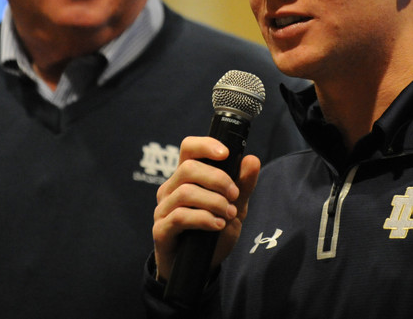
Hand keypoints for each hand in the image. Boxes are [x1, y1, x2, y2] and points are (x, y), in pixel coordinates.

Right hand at [152, 136, 260, 280]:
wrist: (201, 267)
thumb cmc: (214, 231)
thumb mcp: (235, 207)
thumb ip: (243, 185)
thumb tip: (252, 160)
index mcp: (186, 177)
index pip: (188, 148)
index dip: (205, 145)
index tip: (226, 153)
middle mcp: (171, 189)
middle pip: (188, 168)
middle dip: (218, 179)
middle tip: (235, 195)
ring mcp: (163, 209)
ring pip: (186, 192)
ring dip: (214, 201)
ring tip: (229, 214)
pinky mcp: (161, 230)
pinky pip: (180, 217)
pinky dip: (203, 219)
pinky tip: (218, 225)